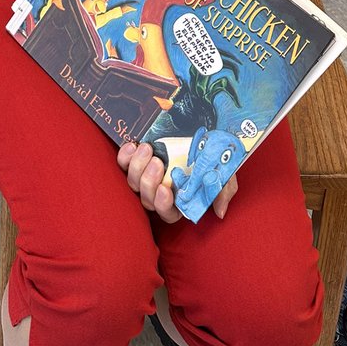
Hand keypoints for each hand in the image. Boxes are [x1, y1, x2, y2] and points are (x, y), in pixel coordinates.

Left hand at [116, 142, 238, 221]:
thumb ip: (222, 192)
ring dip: (138, 167)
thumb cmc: (212, 158)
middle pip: (147, 199)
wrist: (199, 132)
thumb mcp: (223, 174)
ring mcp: (146, 176)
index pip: (167, 213)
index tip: (165, 189)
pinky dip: (125, 157)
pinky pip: (123, 164)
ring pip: (133, 182)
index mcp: (180, 201)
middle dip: (149, 181)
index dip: (163, 205)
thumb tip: (219, 212)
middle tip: (158, 162)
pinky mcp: (135, 161)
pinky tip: (133, 146)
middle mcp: (160, 192)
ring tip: (148, 149)